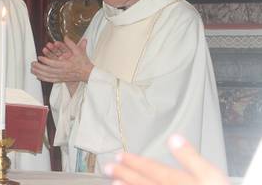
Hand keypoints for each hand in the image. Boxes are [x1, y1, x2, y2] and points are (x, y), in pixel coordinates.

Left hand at [31, 36, 92, 83]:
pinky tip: (37, 76)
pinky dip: (43, 78)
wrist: (88, 73)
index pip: (54, 63)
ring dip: (39, 73)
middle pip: (48, 71)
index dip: (45, 61)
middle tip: (32, 63)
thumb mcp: (79, 51)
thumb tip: (65, 37)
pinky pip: (50, 80)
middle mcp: (62, 72)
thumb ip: (71, 44)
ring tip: (32, 69)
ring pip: (48, 76)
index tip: (39, 57)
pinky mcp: (61, 79)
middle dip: (39, 67)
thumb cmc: (83, 62)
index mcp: (66, 65)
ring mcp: (61, 77)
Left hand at [106, 135, 229, 184]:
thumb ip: (191, 157)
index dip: (134, 162)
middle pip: (143, 182)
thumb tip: (173, 138)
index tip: (119, 156)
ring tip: (113, 183)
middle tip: (108, 168)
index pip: (152, 169)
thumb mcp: (211, 174)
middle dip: (124, 174)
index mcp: (179, 181)